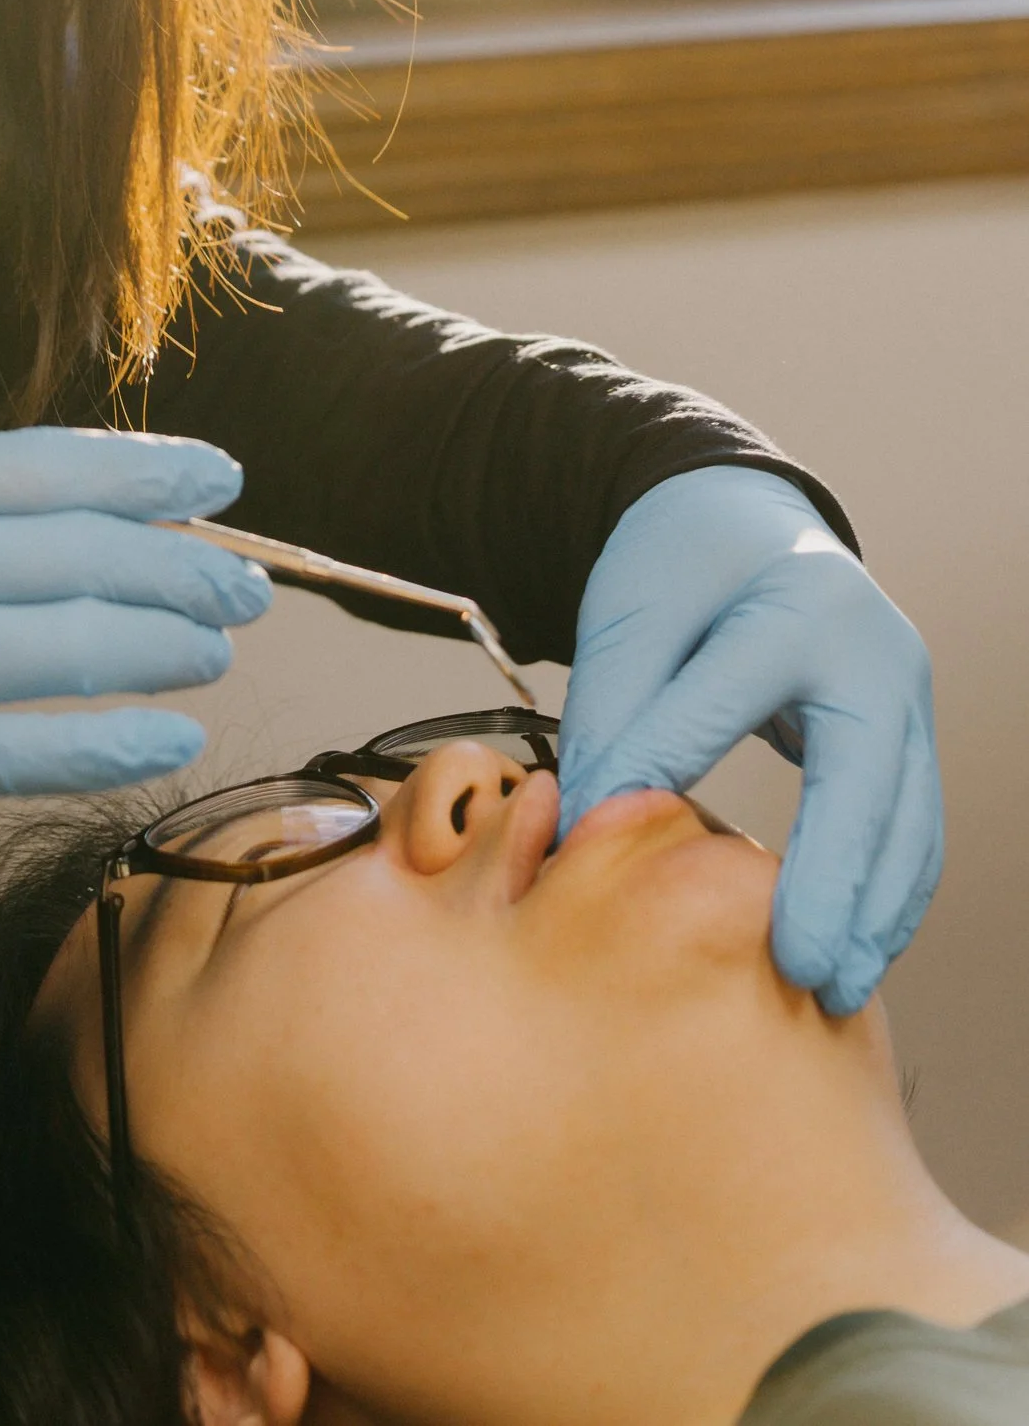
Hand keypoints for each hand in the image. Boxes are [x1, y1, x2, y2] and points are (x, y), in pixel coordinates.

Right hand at [0, 428, 270, 852]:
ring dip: (168, 644)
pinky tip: (178, 734)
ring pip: (76, 645)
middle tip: (251, 586)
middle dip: (185, 567)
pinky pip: (39, 748)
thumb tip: (117, 520)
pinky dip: (119, 740)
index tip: (224, 478)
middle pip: (82, 554)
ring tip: (219, 646)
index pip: (49, 466)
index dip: (148, 470)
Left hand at [556, 465, 940, 1014]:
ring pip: (908, 822)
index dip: (661, 764)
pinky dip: (885, 896)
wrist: (743, 522)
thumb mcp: (633, 608)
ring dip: (875, 913)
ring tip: (833, 987)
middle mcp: (871, 650)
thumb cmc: (685, 563)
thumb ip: (617, 707)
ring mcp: (905, 696)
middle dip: (836, 883)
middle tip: (800, 968)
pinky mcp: (908, 737)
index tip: (603, 836)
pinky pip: (911, 830)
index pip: (724, 699)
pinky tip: (853, 948)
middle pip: (866, 781)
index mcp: (795, 601)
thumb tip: (598, 818)